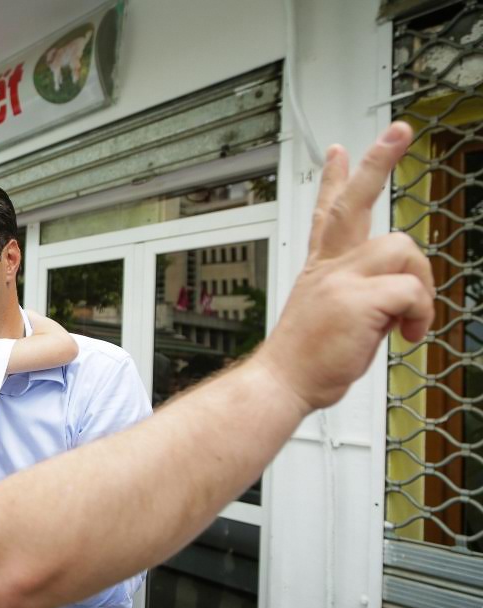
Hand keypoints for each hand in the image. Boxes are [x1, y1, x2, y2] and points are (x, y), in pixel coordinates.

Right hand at [258, 122, 433, 410]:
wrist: (281, 382)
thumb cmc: (305, 358)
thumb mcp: (331, 317)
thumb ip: (362, 297)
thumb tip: (398, 299)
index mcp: (321, 268)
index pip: (328, 213)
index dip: (336, 178)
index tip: (341, 150)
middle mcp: (329, 267)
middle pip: (354, 201)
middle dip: (378, 161)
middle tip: (398, 132)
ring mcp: (341, 280)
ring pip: (403, 249)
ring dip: (420, 285)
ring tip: (409, 318)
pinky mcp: (358, 300)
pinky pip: (412, 292)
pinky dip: (420, 315)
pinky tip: (407, 333)